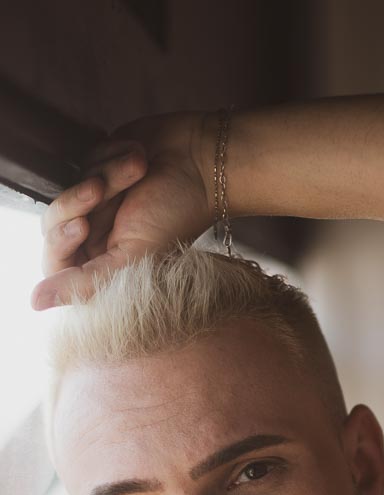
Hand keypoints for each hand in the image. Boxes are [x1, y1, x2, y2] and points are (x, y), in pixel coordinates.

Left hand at [31, 111, 214, 310]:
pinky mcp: (100, 167)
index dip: (59, 243)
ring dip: (105, 173)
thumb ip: (83, 282)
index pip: (55, 264)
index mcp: (105, 266)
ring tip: (138, 167)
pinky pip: (84, 160)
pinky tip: (139, 159)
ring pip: (70, 188)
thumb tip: (35, 303)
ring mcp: (98, 202)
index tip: (81, 225)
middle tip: (99, 190)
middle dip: (76, 201)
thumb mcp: (132, 257)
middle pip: (53, 224)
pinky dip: (111, 157)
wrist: (201, 162)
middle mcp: (99, 237)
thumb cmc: (177, 213)